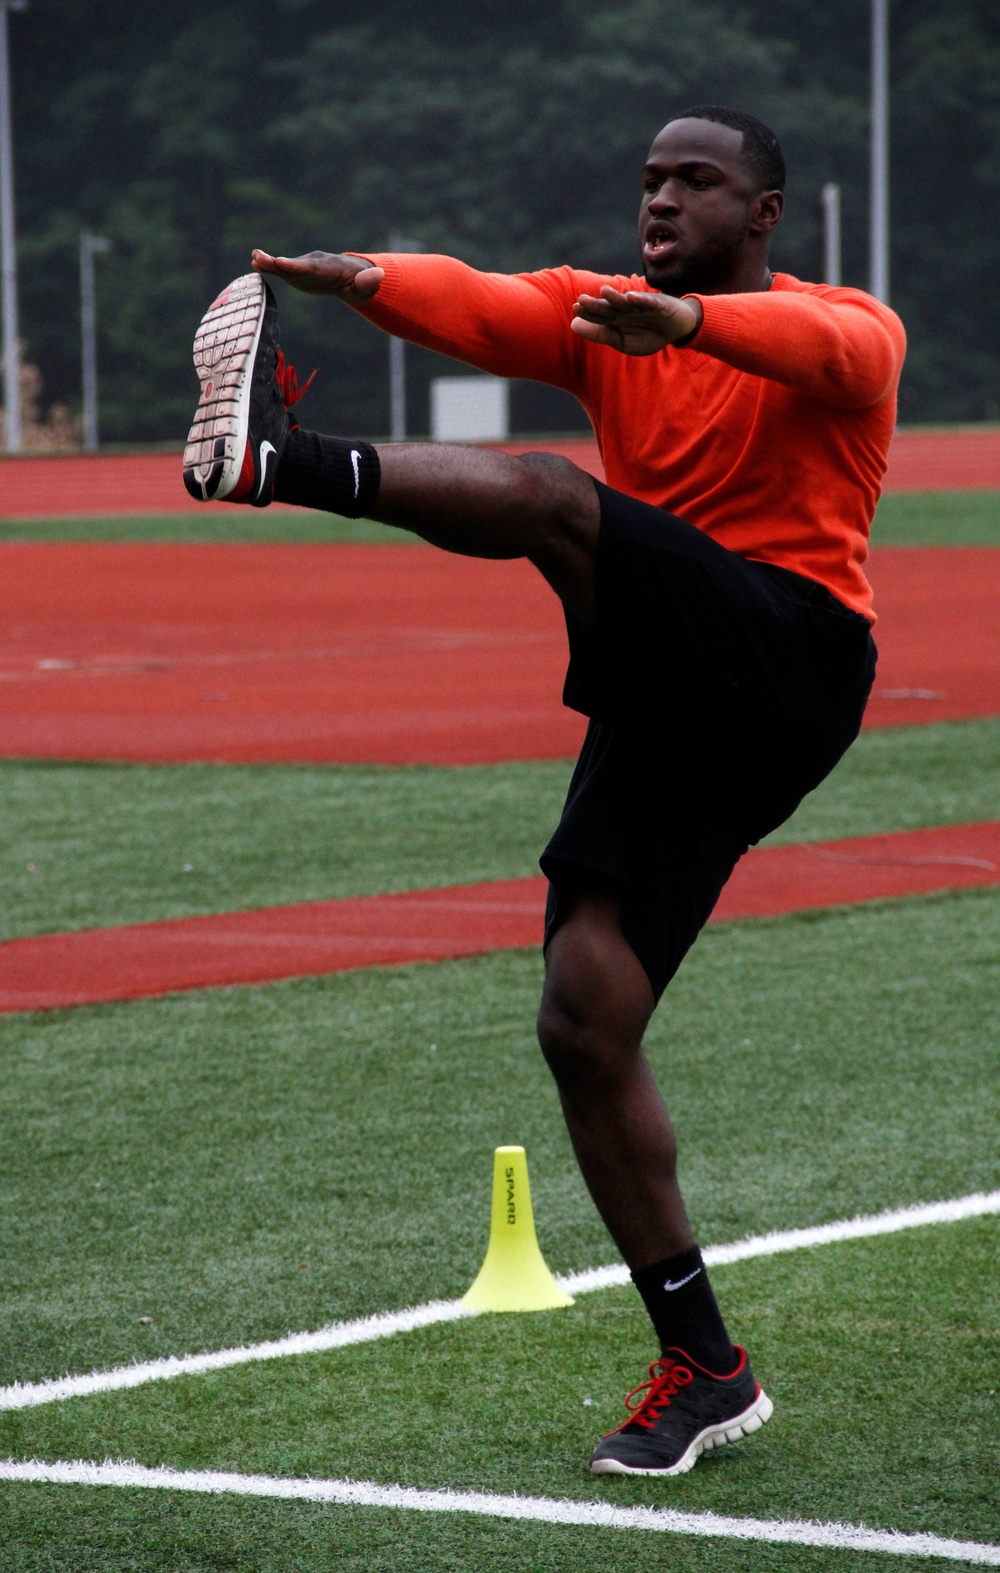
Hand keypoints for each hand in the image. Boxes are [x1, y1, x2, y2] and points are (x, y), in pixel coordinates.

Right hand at [251, 249, 384, 302]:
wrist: (349, 277)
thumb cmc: (359, 284)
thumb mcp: (366, 287)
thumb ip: (369, 282)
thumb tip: (379, 275)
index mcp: (328, 268)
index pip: (311, 268)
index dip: (296, 266)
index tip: (282, 264)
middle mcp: (312, 263)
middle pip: (294, 264)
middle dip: (278, 262)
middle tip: (259, 257)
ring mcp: (303, 267)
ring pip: (285, 265)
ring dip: (269, 263)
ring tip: (254, 258)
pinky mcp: (297, 272)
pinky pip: (282, 269)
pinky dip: (270, 267)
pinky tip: (255, 263)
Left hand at [571, 286, 702, 355]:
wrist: (677, 329)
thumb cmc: (648, 335)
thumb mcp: (622, 341)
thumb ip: (600, 334)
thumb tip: (572, 324)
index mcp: (617, 318)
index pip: (600, 315)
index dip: (588, 313)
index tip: (575, 308)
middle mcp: (627, 309)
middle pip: (610, 307)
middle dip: (597, 304)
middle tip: (581, 300)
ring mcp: (643, 306)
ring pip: (627, 302)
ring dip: (616, 297)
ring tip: (604, 292)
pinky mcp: (660, 305)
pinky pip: (650, 302)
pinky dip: (641, 299)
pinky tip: (631, 297)